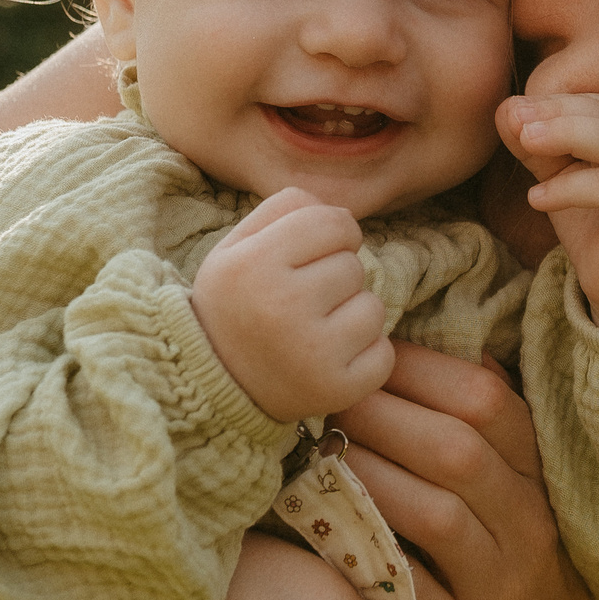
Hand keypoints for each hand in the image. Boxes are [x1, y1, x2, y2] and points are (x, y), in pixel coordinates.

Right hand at [191, 187, 392, 420]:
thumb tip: (344, 213)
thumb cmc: (236, 304)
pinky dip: (365, 354)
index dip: (333, 233)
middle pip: (354, 266)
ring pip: (373, 308)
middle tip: (301, 302)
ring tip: (315, 330)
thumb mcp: (236, 247)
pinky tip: (329, 358)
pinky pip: (383, 353)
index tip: (314, 255)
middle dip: (336, 278)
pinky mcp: (337, 389)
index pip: (335, 222)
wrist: (215, 384)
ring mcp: (312, 353)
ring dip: (353, 315)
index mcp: (254, 265)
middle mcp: (282, 307)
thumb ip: (285, 210)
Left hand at [330, 343, 598, 599]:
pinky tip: (327, 530)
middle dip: (385, 414)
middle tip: (330, 397)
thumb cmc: (523, 568)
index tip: (368, 353)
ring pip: (438, 515)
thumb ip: (490, 429)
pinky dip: (368, 556)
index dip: (423, 369)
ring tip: (323, 453)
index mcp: (537, 476)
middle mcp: (526, 524)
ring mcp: (500, 587)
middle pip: (459, 450)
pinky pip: (414, 591)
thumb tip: (436, 348)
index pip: (490, 402)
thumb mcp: (523, 493)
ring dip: (372, 475)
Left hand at [496, 93, 598, 333]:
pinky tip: (537, 198)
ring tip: (526, 141)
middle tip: (517, 119)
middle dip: (558, 114)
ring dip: (566, 137)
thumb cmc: (596, 227)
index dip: (556, 102)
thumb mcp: (560, 178)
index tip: (514, 108)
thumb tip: (507, 109)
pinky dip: (571, 188)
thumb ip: (539, 147)